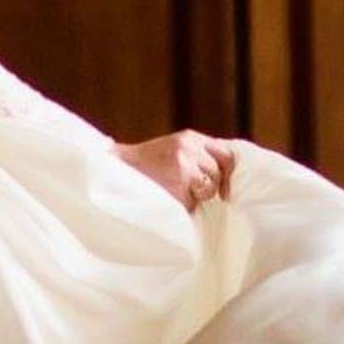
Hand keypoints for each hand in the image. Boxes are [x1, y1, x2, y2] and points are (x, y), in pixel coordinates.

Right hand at [114, 129, 237, 212]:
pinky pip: (192, 202)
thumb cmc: (145, 166)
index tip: (226, 190)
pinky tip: (167, 197)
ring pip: (208, 189)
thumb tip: (227, 174)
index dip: (228, 173)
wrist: (114, 170)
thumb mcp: (174, 149)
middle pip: (218, 173)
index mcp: (190, 137)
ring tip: (174, 191)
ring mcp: (183, 165)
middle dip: (207, 186)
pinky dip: (183, 205)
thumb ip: (198, 154)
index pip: (226, 154)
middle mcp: (189, 147)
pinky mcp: (177, 184)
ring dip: (195, 196)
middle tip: (186, 189)